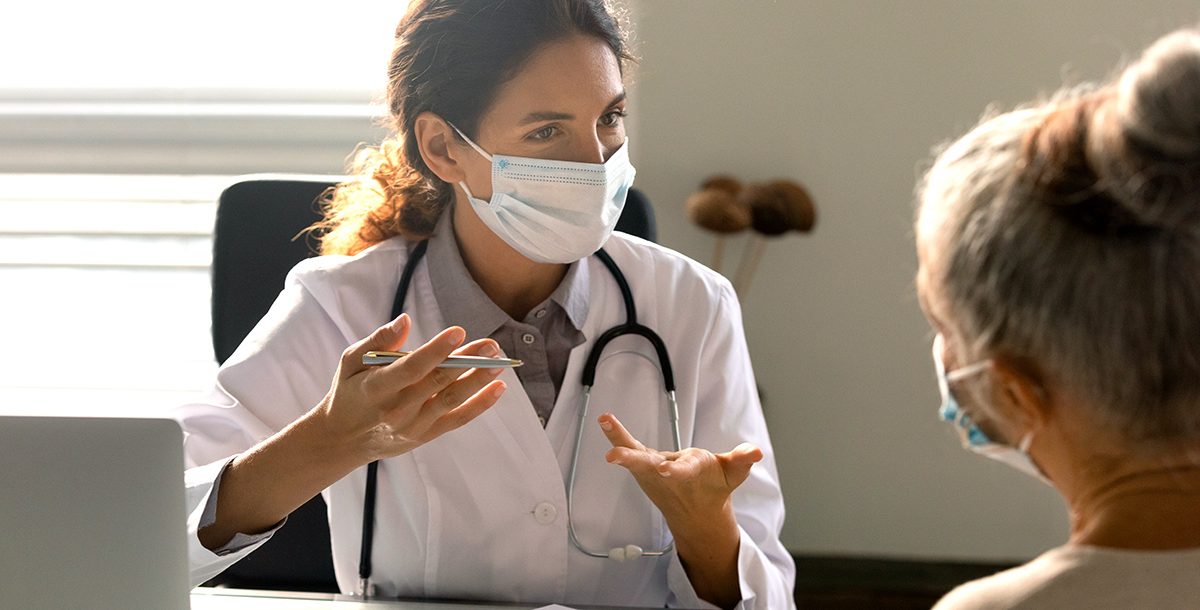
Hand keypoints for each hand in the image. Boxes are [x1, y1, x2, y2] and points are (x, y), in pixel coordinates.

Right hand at [317, 313, 507, 461]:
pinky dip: (480, 405)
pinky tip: (498, 388)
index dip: (436, 351)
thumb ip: (377, 341)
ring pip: (451, 400)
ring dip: (478, 381)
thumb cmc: (350, 391)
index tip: (458, 332)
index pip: (411, 368)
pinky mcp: (425, 435)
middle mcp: (396, 409)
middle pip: (438, 382)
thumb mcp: (351, 361)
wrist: (343, 439)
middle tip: (491, 344)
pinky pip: (458, 419)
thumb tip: (404, 321)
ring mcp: (413, 425)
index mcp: (376, 388)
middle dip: (467, 362)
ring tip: (499, 363)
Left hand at [599, 412, 761, 521]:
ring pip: (633, 455)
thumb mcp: (733, 474)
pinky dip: (616, 434)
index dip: (674, 470)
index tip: (664, 469)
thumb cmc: (714, 486)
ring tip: (604, 420)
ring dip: (617, 440)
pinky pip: (629, 447)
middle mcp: (666, 474)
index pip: (683, 471)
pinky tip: (604, 419)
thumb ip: (742, 460)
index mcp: (691, 474)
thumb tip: (756, 452)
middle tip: (613, 456)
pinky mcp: (643, 466)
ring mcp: (651, 471)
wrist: (695, 513)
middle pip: (646, 465)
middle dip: (631, 459)